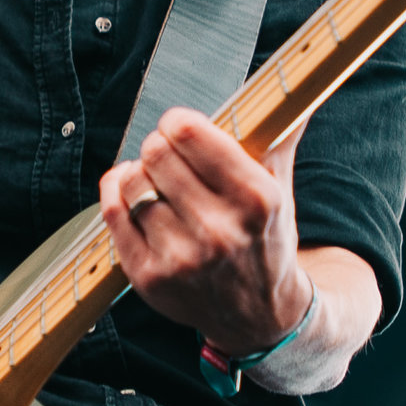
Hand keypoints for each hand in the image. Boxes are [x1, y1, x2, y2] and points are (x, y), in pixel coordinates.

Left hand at [98, 108, 312, 354]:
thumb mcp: (281, 189)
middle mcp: (219, 230)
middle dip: (159, 147)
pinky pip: (112, 213)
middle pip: (156, 152)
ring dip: (138, 173)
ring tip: (155, 181)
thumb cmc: (266, 239)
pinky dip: (116, 194)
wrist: (260, 316)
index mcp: (256, 198)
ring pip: (131, 181)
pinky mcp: (150, 277)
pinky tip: (131, 194)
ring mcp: (181, 257)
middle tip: (169, 156)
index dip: (178, 123)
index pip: (189, 132)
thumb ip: (280, 136)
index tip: (181, 129)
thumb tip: (293, 88)